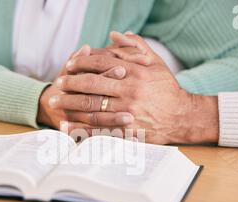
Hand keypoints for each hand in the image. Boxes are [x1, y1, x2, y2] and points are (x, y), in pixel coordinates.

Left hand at [53, 34, 218, 144]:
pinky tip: (66, 126)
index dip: (81, 63)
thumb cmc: (168, 89)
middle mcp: (128, 91)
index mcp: (134, 73)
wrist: (182, 117)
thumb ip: (136, 47)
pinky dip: (79, 129)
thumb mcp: (156, 63)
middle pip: (91, 85)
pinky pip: (98, 130)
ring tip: (55, 102)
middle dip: (70, 83)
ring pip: (90, 107)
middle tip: (57, 83)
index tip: (69, 65)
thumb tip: (116, 34)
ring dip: (69, 104)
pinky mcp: (126, 131)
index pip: (100, 64)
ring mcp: (126, 112)